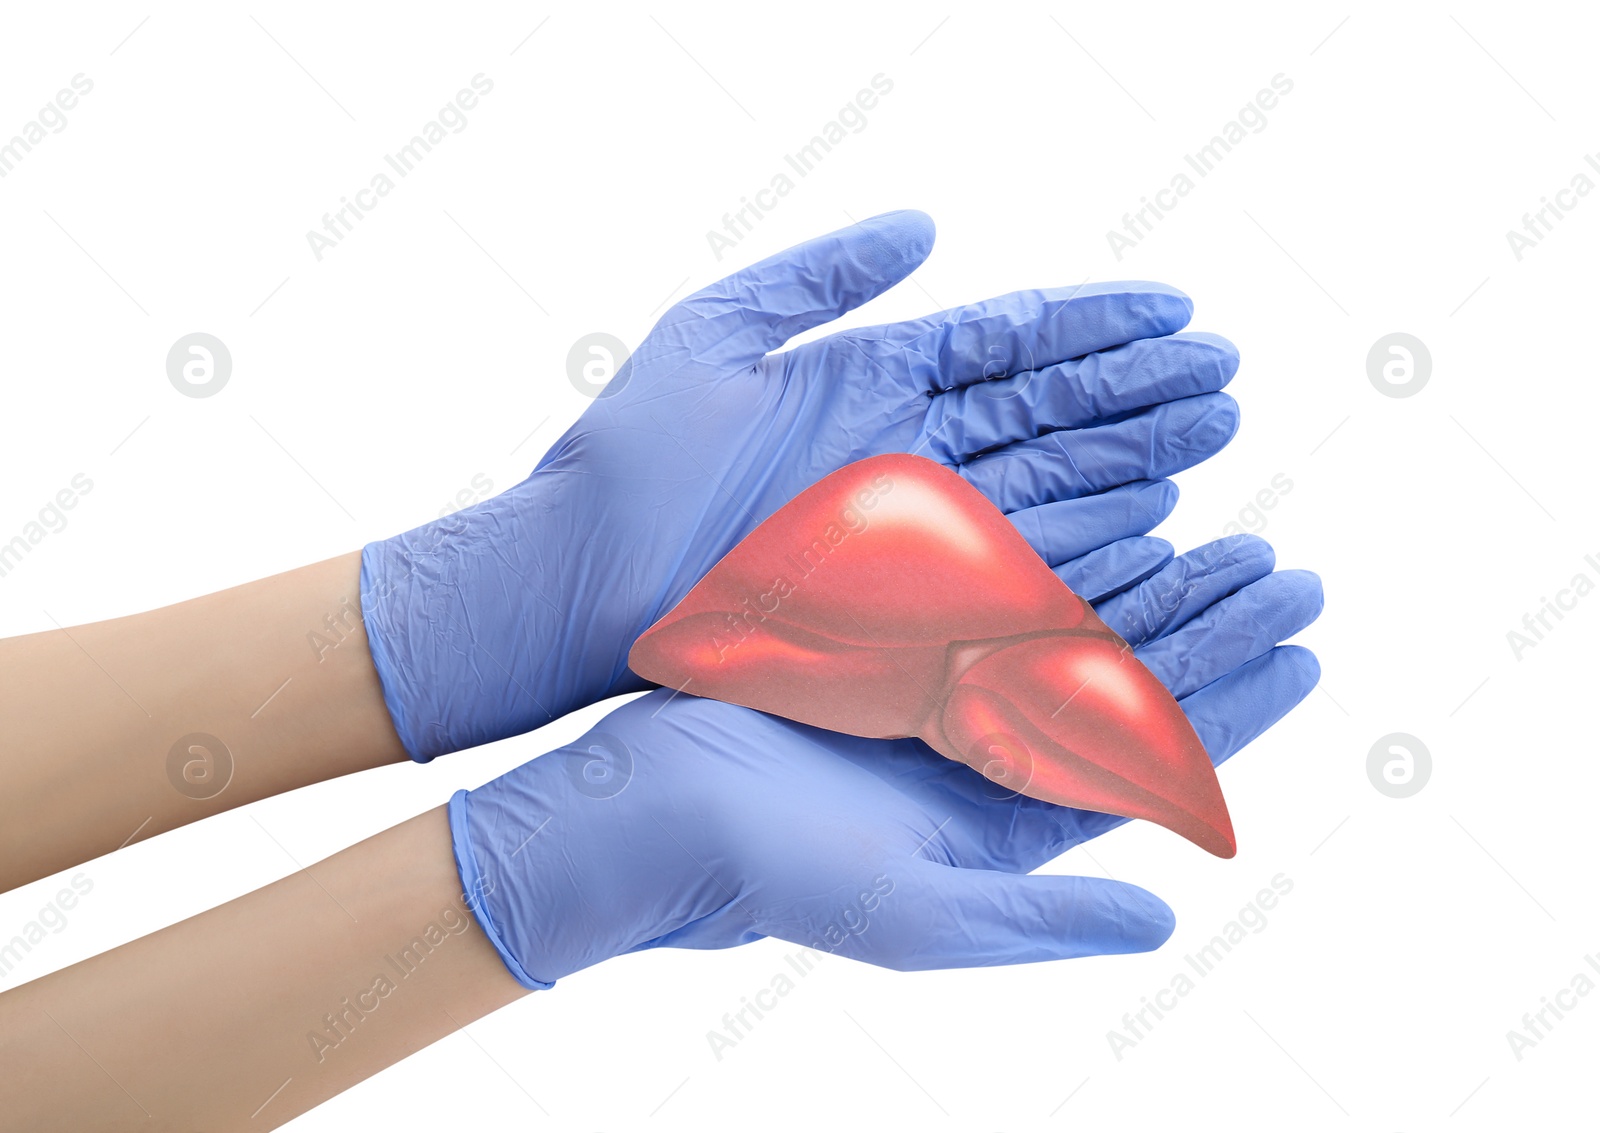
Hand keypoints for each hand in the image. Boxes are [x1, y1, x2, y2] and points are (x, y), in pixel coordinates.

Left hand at [361, 210, 1241, 759]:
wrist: (574, 582)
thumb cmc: (628, 462)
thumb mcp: (717, 335)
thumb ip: (820, 276)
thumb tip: (927, 224)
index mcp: (871, 384)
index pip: (1009, 344)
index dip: (1094, 328)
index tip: (1177, 310)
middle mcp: (907, 457)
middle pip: (1047, 416)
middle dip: (1137, 395)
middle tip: (1226, 374)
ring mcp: (910, 534)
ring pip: (1045, 490)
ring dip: (1132, 464)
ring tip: (1213, 432)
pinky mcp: (899, 608)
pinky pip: (1005, 574)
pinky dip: (1080, 552)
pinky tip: (1151, 527)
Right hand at [449, 535, 1321, 985]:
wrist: (645, 811)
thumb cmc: (774, 874)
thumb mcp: (918, 915)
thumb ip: (1042, 920)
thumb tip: (1164, 919)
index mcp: (1008, 824)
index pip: (1145, 758)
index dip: (1232, 704)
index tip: (1306, 652)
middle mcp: (987, 754)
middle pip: (1125, 681)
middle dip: (1213, 626)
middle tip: (1291, 570)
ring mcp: (939, 693)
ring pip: (1069, 624)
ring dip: (1150, 580)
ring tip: (1228, 533)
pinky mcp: (888, 647)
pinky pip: (991, 589)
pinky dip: (1054, 553)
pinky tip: (1108, 514)